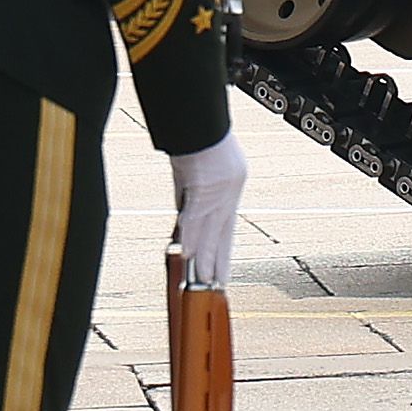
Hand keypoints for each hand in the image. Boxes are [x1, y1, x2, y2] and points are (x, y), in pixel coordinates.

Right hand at [172, 124, 249, 293]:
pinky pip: (195, 212)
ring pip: (209, 230)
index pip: (226, 232)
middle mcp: (227, 194)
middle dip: (217, 264)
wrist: (203, 122)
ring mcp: (217, 190)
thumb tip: (183, 225)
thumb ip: (193, 199)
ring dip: (204, 256)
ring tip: (203, 279)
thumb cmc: (202, 141)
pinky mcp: (204, 182)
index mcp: (228, 193)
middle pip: (221, 235)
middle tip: (216, 289)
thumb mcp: (201, 173)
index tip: (221, 277)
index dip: (224, 256)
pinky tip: (187, 251)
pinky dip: (190, 233)